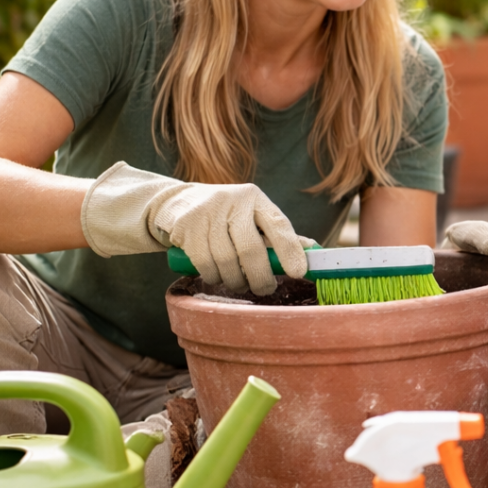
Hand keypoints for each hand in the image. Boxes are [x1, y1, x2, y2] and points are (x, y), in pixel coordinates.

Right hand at [81, 161, 311, 295]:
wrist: (176, 203)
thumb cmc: (225, 216)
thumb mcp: (252, 217)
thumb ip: (278, 234)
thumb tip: (312, 252)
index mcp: (255, 198)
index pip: (279, 225)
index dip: (290, 251)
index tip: (299, 273)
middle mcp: (233, 202)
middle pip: (251, 249)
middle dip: (261, 277)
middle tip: (266, 289)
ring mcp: (208, 213)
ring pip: (227, 261)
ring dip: (235, 280)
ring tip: (239, 282)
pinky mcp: (187, 226)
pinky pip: (205, 264)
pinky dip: (214, 277)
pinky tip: (217, 275)